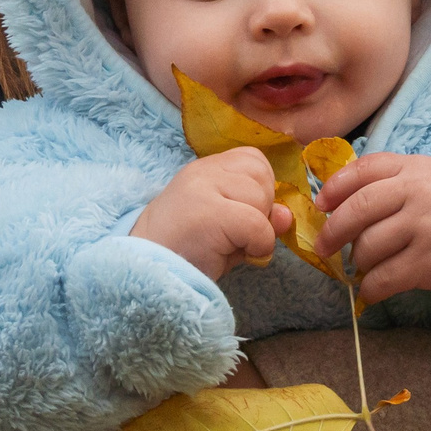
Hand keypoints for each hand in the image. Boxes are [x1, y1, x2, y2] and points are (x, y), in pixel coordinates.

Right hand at [131, 146, 291, 279]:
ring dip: (259, 227)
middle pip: (262, 175)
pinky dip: (258, 244)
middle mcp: (204, 171)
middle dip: (261, 207)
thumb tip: (286, 215)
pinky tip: (239, 255)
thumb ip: (258, 217)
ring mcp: (204, 188)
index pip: (254, 159)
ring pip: (261, 197)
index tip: (243, 215)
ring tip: (233, 243)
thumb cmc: (185, 251)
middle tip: (237, 233)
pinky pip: (256, 224)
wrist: (144, 271)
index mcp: (207, 168)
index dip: (259, 189)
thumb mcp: (227, 230)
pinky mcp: (209, 213)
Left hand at [314, 153, 430, 303]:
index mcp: (412, 167)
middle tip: (324, 247)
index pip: (363, 170)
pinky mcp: (429, 262)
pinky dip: (370, 288)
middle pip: (357, 210)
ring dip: (357, 261)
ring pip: (367, 248)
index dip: (334, 188)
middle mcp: (417, 193)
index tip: (320, 206)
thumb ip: (385, 181)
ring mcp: (424, 228)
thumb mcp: (423, 176)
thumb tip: (332, 204)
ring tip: (362, 265)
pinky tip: (370, 289)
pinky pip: (384, 279)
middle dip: (333, 232)